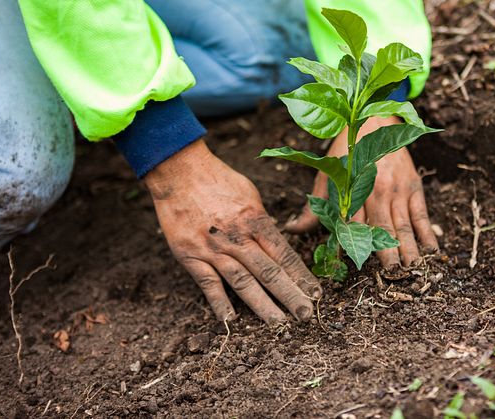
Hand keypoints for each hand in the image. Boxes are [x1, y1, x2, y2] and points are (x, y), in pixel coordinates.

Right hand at [145, 140, 321, 322]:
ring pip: (242, 282)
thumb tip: (276, 241)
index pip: (284, 255)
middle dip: (290, 296)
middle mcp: (237, 238)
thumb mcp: (251, 195)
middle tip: (306, 316)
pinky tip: (231, 320)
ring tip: (278, 324)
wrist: (178, 171)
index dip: (302, 277)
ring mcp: (213, 249)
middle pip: (269, 272)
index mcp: (255, 220)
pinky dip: (219, 303)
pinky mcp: (190, 255)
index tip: (316, 294)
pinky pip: (208, 283)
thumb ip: (263, 222)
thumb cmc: (219, 180)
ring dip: (262, 305)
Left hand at [286, 116, 438, 266]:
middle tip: (392, 276)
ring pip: (404, 224)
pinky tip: (432, 250)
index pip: (351, 225)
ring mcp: (398, 190)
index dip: (352, 247)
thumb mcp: (326, 176)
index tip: (353, 267)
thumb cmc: (346, 152)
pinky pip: (421, 214)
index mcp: (353, 190)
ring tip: (412, 269)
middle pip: (382, 228)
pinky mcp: (413, 187)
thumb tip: (292, 229)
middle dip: (387, 253)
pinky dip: (427, 232)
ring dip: (409, 248)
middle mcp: (376, 191)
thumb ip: (312, 206)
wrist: (373, 119)